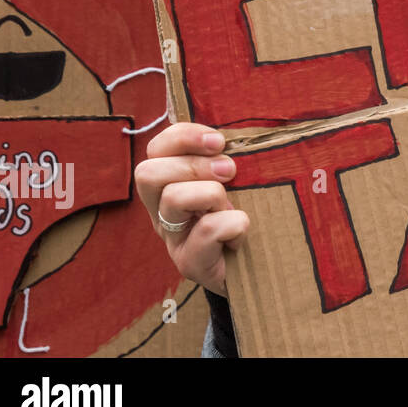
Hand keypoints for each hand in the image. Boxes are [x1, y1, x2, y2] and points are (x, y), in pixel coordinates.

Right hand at [133, 122, 249, 295]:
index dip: (184, 136)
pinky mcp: (190, 262)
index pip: (157, 148)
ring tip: (233, 204)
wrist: (258, 273)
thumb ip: (226, 159)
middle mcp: (162, 211)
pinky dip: (234, 224)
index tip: (219, 140)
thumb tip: (240, 133)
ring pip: (172, 198)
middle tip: (229, 171)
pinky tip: (242, 233)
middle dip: (193, 164)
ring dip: (211, 193)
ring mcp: (173, 238)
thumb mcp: (237, 182)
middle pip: (148, 172)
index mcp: (170, 184)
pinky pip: (207, 230)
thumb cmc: (247, 216)